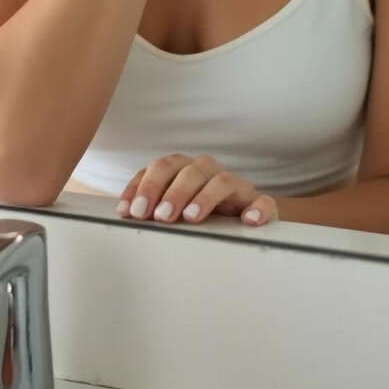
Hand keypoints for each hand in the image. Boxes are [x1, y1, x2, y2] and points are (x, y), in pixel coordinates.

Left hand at [117, 153, 277, 227]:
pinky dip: (257, 209)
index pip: (162, 167)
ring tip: (191, 217)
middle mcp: (208, 172)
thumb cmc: (200, 214)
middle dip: (171, 191)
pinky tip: (248, 220)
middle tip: (159, 216)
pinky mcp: (259, 204)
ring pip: (221, 180)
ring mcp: (235, 187)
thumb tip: (124, 214)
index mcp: (184, 170)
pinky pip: (263, 202)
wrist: (242, 220)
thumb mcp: (173, 209)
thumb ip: (152, 207)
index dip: (145, 186)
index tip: (131, 211)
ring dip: (204, 197)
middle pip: (189, 170)